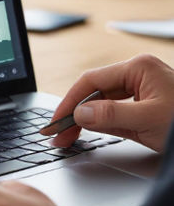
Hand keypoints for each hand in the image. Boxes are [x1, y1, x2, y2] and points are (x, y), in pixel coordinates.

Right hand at [41, 54, 173, 151]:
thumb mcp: (149, 120)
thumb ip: (110, 115)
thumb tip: (80, 113)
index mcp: (138, 68)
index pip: (91, 81)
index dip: (69, 101)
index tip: (56, 121)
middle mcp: (138, 75)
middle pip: (94, 92)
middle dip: (74, 113)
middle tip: (58, 135)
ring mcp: (142, 91)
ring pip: (102, 104)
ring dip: (85, 120)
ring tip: (68, 137)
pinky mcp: (145, 108)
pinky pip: (115, 114)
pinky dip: (100, 124)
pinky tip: (88, 133)